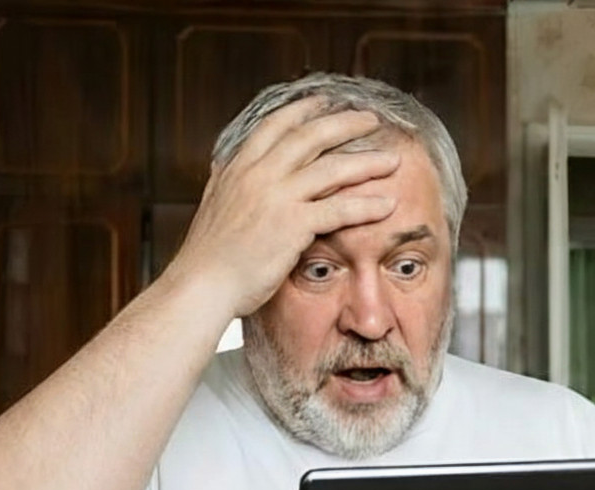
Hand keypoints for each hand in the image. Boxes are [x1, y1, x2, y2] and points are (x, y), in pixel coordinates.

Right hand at [166, 98, 400, 317]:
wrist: (201, 284)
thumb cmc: (208, 256)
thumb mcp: (212, 205)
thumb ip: (226, 183)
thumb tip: (225, 166)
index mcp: (238, 168)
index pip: (275, 125)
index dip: (303, 111)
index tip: (324, 101)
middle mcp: (257, 174)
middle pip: (310, 137)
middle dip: (344, 123)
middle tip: (370, 118)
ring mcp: (275, 197)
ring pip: (331, 169)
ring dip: (366, 162)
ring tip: (392, 160)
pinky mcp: (292, 224)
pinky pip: (339, 209)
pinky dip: (367, 206)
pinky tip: (388, 205)